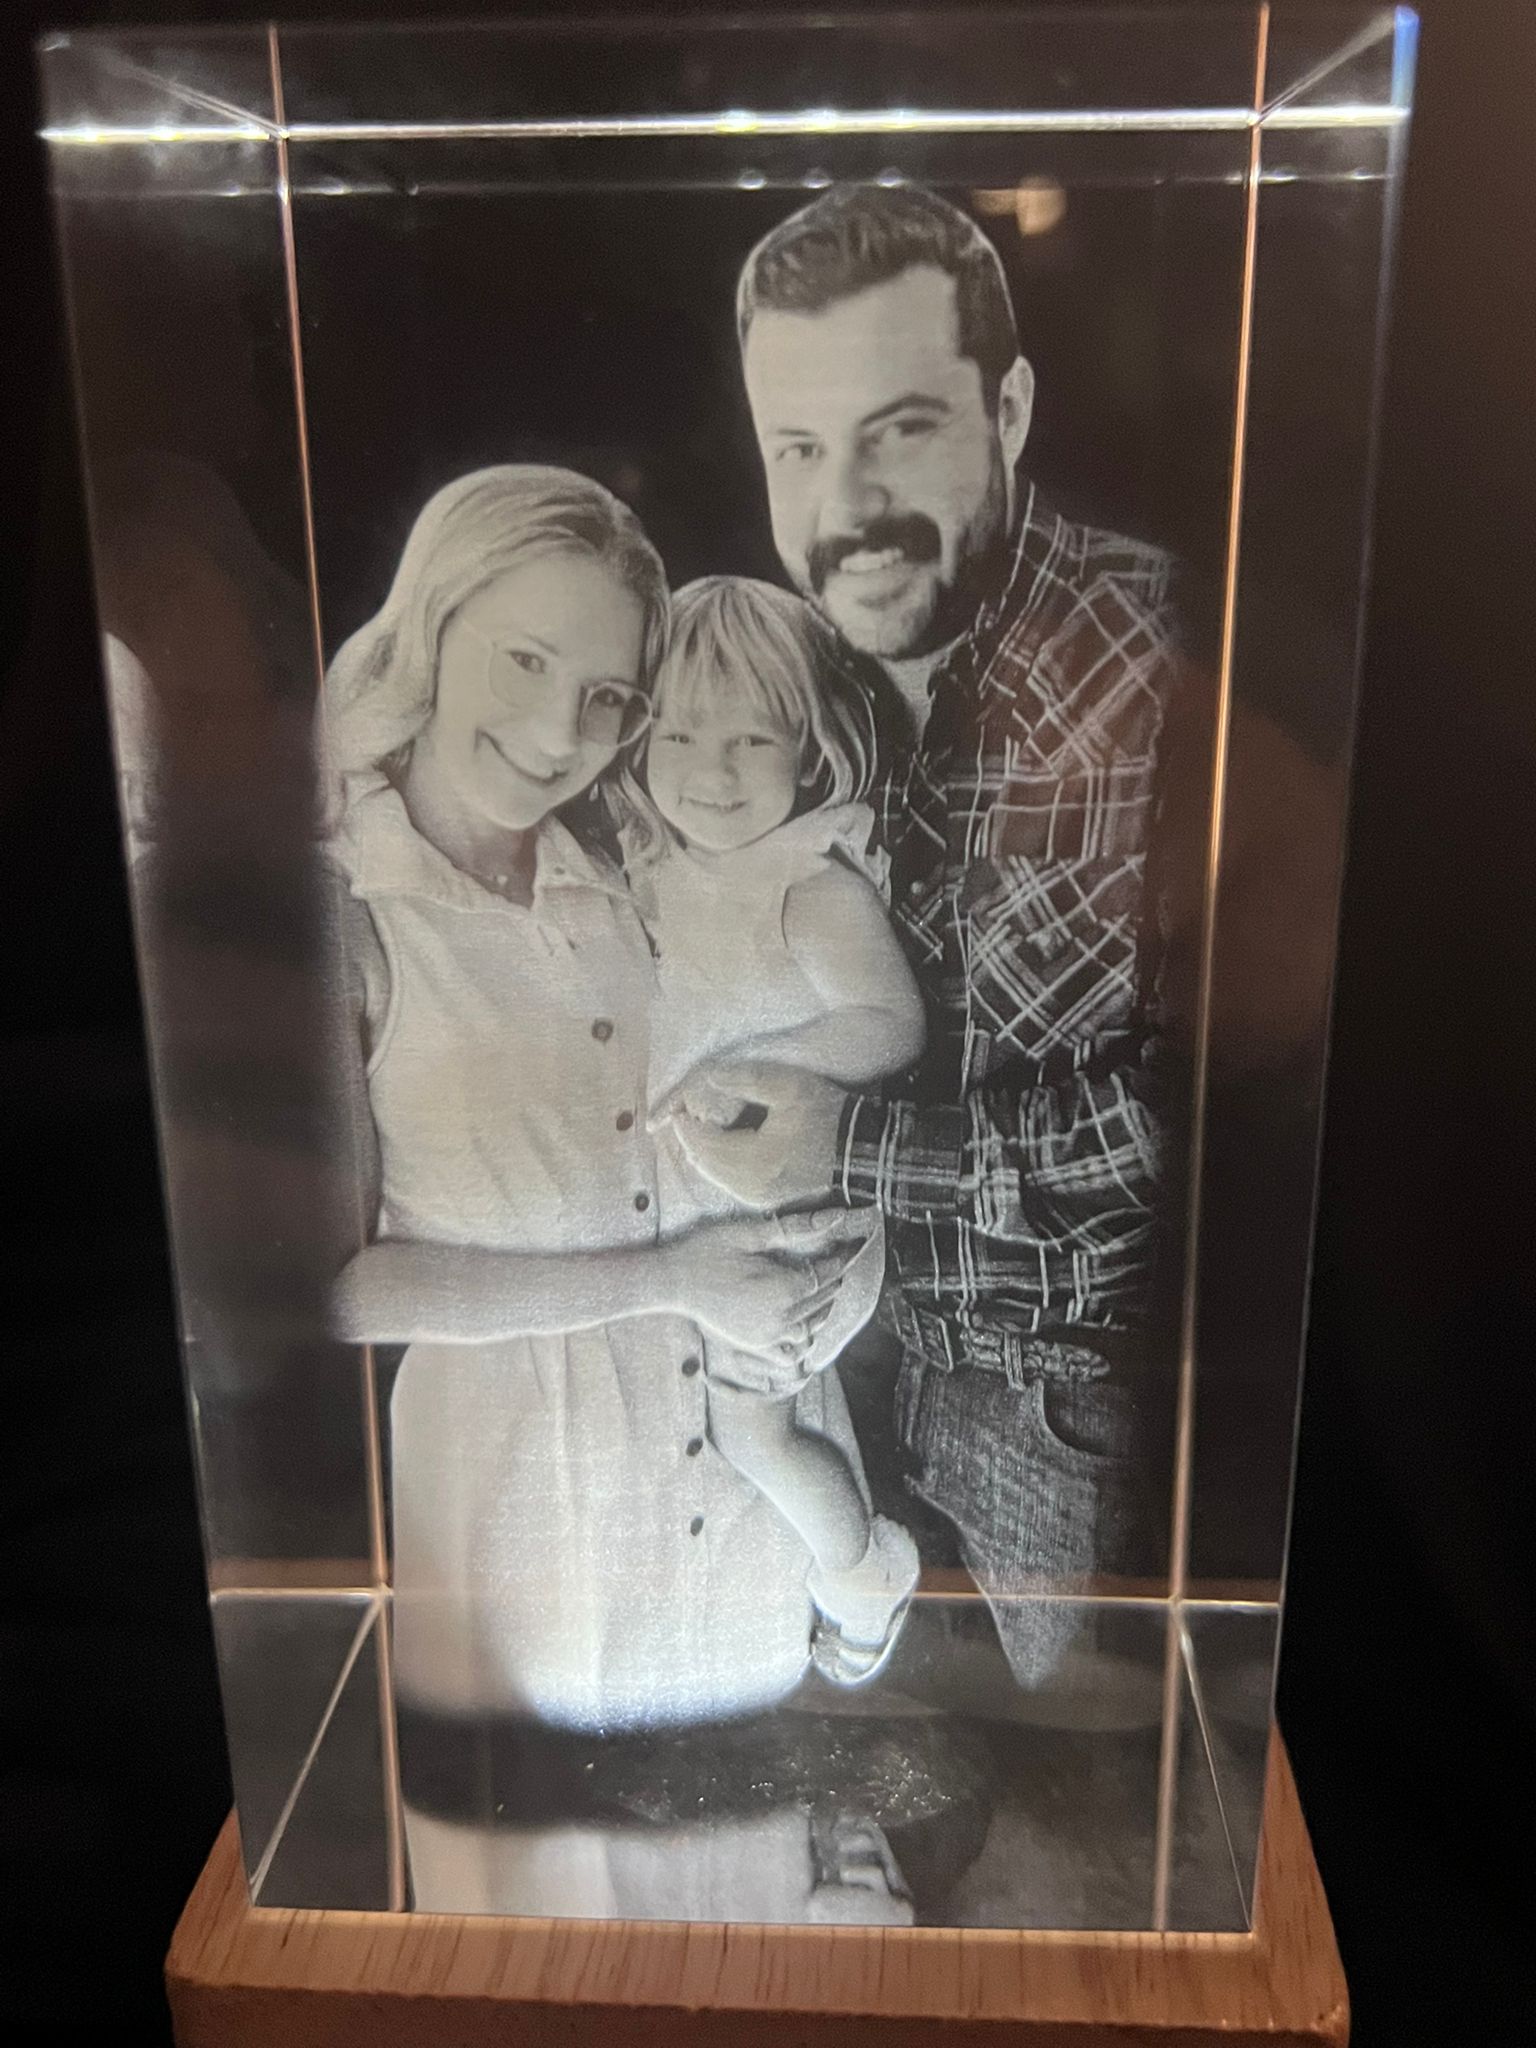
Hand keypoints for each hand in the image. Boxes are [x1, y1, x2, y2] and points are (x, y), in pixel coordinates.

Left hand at [667, 1059, 848, 1208]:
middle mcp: (750, 1186)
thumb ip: (746, 1080)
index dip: (685, 1125)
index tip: (678, 1107)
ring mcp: (757, 1197)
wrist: (858, 1151)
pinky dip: (716, 1165)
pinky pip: (727, 1183)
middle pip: (704, 1163)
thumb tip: (709, 1078)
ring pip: (713, 1176)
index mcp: (754, 1160)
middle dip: (689, 1139)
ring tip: (696, 1128)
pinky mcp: (764, 1199)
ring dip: (701, 1152)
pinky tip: (717, 1148)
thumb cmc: (826, 1116)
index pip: (704, 1143)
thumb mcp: (789, 1087)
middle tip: (681, 1116)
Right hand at [668, 1210, 869, 1356]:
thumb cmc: (707, 1251)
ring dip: (824, 1306)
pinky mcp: (757, 1345)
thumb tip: (837, 1218)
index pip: (826, 1274)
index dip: (841, 1258)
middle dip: (835, 1278)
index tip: (852, 1245)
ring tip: (826, 1286)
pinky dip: (805, 1334)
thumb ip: (796, 1228)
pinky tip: (805, 1318)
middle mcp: (781, 1319)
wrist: (673, 1281)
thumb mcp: (750, 1234)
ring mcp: (769, 1337)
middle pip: (823, 1299)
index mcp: (783, 1290)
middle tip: (843, 1259)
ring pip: (813, 1325)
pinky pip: (793, 1347)